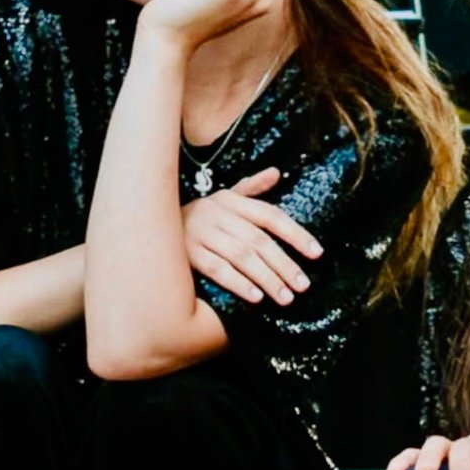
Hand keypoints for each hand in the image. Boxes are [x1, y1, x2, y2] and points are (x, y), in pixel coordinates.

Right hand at [182, 167, 323, 305]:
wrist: (153, 226)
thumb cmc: (199, 215)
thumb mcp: (223, 198)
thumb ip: (251, 188)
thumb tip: (277, 172)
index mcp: (231, 200)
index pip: (271, 216)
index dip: (296, 234)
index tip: (317, 253)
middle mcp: (218, 213)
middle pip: (259, 240)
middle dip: (284, 264)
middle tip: (303, 285)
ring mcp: (201, 233)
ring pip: (242, 257)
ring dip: (267, 278)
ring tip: (285, 297)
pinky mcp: (188, 253)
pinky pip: (217, 269)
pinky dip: (238, 283)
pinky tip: (255, 297)